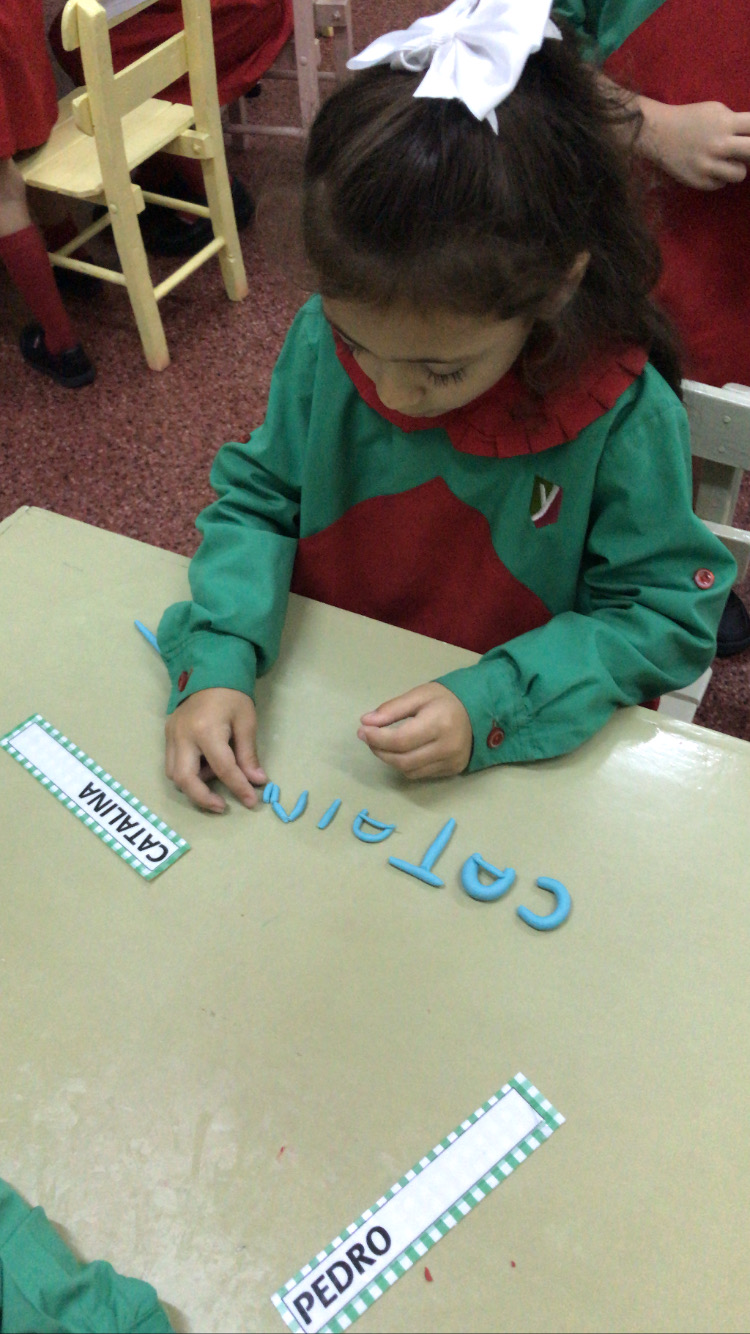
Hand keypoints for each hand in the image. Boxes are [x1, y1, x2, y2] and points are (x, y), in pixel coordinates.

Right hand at [165, 687, 266, 811]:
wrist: (208, 672)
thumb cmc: (231, 696)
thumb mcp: (246, 722)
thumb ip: (248, 754)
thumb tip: (256, 781)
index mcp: (206, 730)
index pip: (223, 768)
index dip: (238, 788)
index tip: (250, 801)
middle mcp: (183, 736)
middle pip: (184, 778)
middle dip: (202, 798)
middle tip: (221, 806)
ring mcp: (171, 736)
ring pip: (173, 775)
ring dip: (193, 786)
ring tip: (215, 780)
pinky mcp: (167, 736)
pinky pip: (172, 763)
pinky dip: (187, 773)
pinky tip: (204, 767)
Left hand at [357, 682, 472, 779]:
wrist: (478, 711)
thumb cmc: (445, 700)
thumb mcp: (418, 695)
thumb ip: (391, 709)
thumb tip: (366, 722)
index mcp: (439, 724)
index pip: (400, 740)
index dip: (377, 738)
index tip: (362, 731)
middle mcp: (446, 748)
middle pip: (402, 760)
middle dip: (379, 750)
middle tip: (369, 737)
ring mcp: (451, 762)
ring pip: (409, 771)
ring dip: (390, 759)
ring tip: (383, 744)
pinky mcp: (452, 771)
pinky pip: (419, 774)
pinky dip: (404, 765)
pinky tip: (401, 751)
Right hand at [637, 99, 749, 189]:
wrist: (657, 134)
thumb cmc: (689, 119)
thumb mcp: (715, 111)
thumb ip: (735, 122)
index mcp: (725, 122)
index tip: (749, 137)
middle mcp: (719, 144)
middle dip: (749, 152)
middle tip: (743, 152)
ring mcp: (709, 165)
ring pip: (740, 174)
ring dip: (736, 167)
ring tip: (726, 162)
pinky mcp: (700, 181)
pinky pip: (721, 183)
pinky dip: (718, 177)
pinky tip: (707, 168)